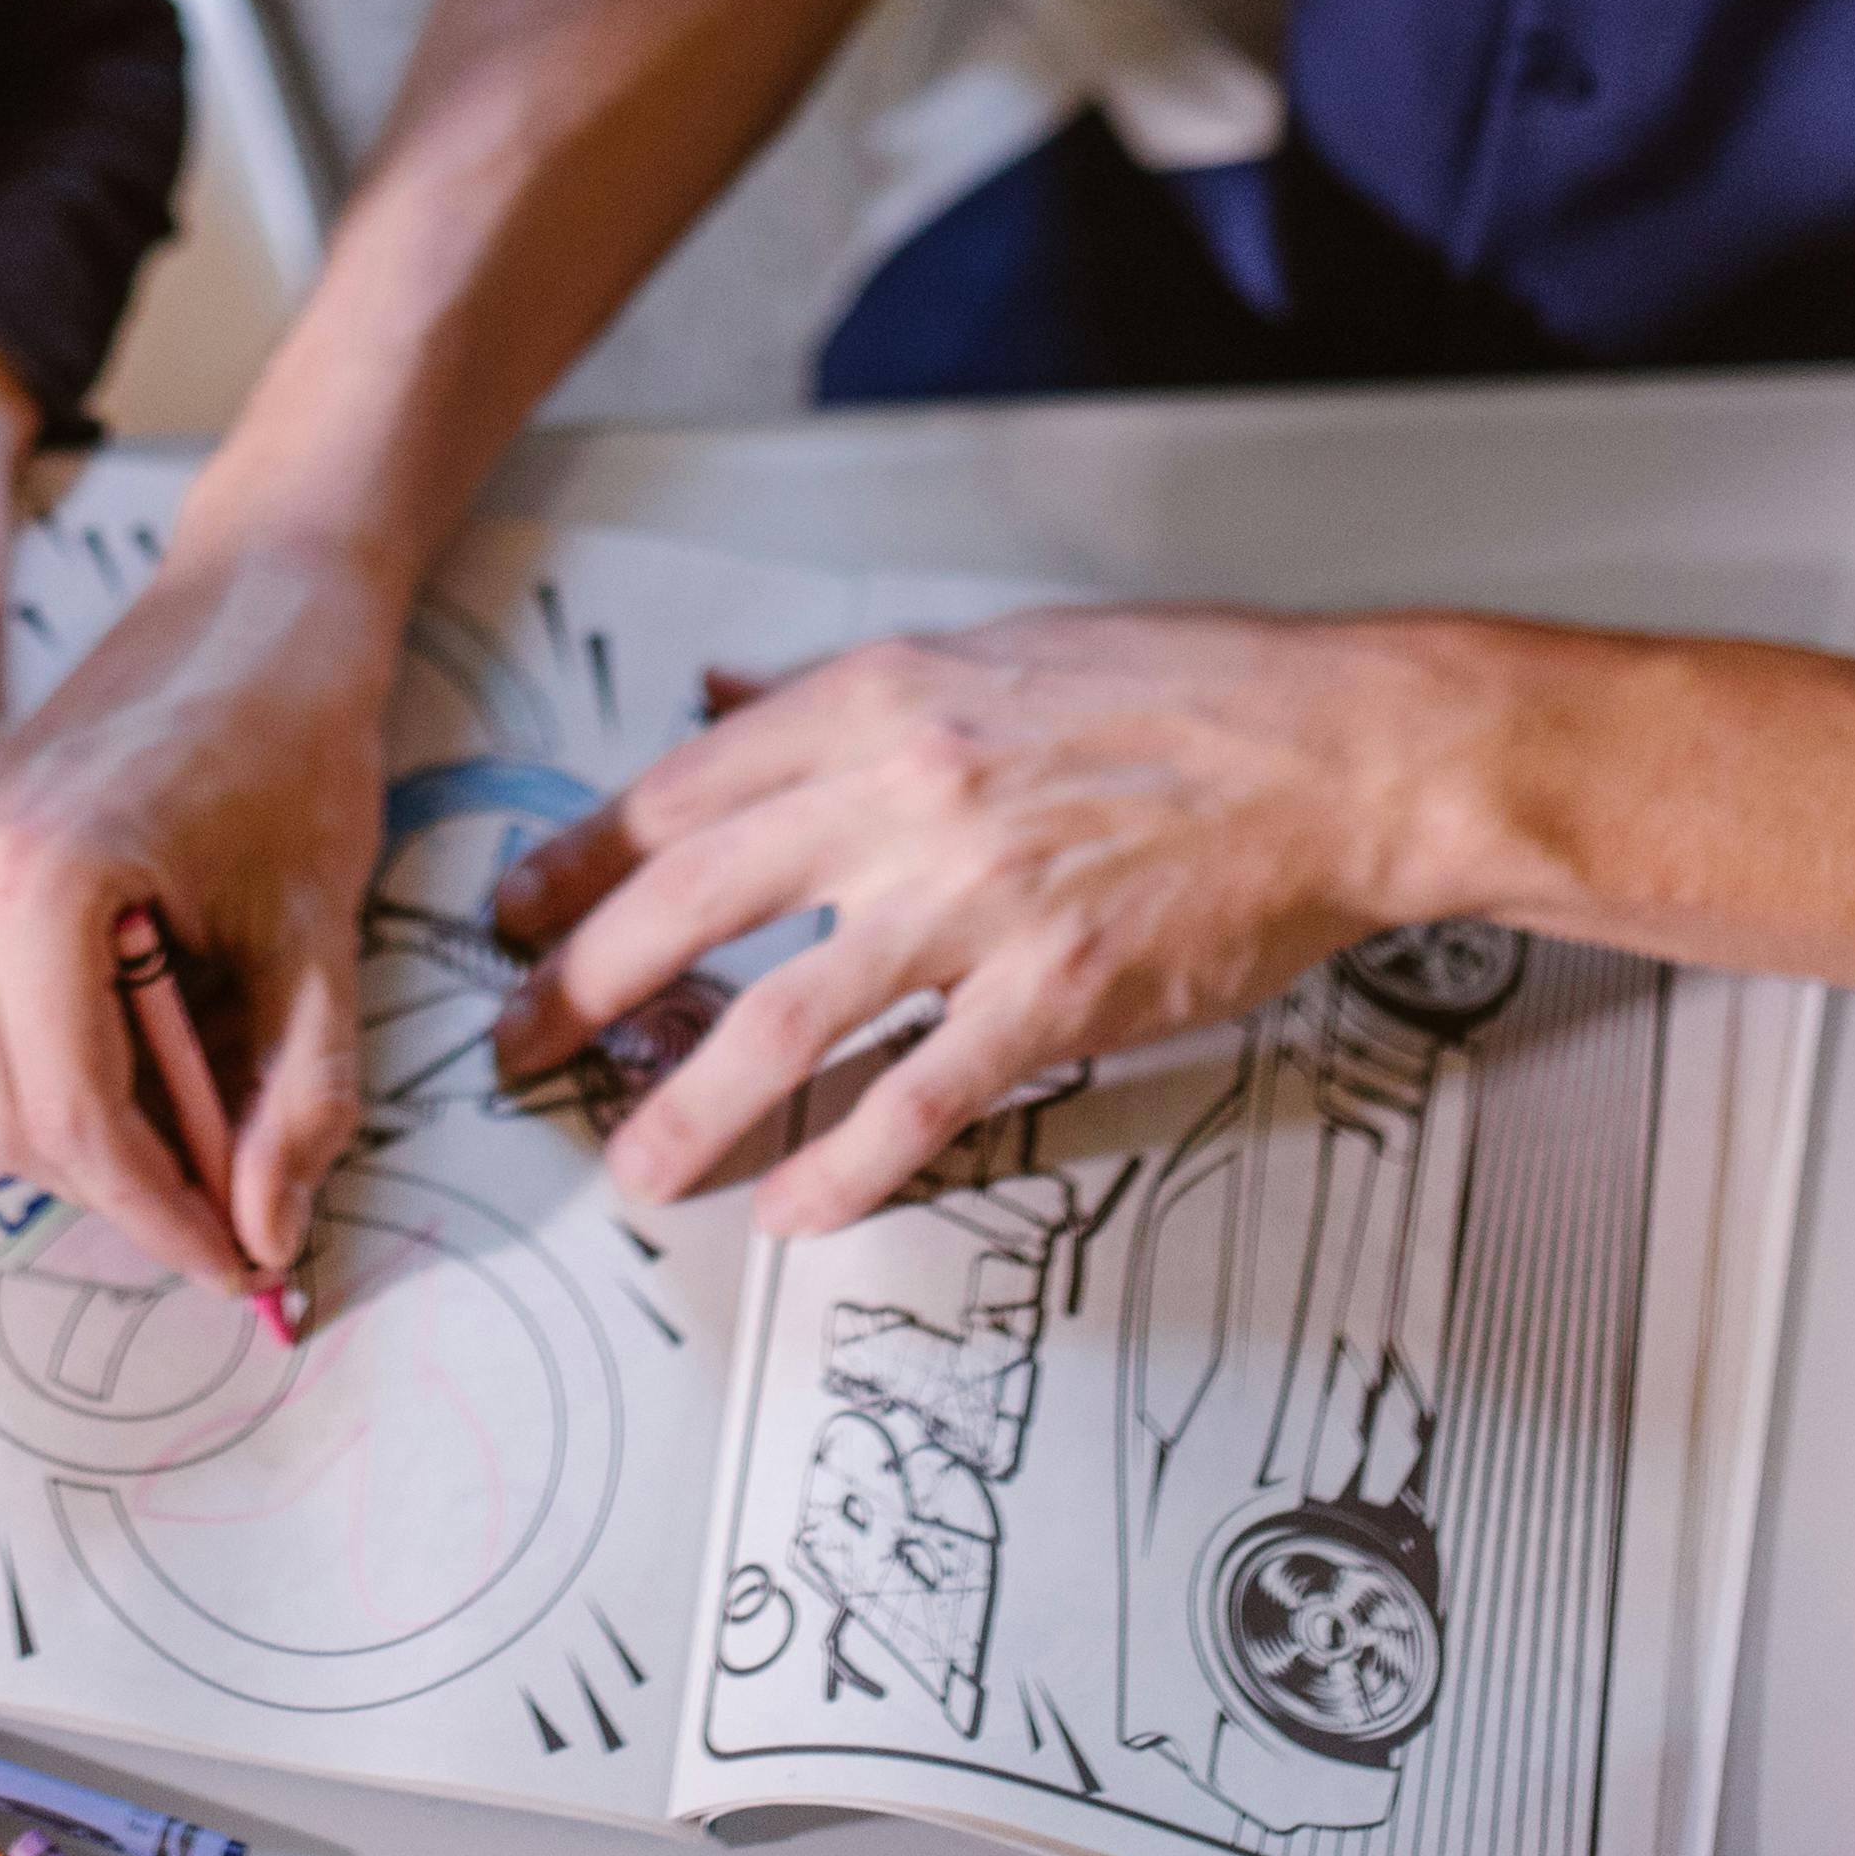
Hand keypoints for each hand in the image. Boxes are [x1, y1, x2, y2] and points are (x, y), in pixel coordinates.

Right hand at [0, 528, 402, 1293]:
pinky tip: (169, 1059)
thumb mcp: (320, 934)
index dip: (161, 1218)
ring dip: (96, 1136)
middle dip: (125, 1192)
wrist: (260, 600)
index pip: (75, 1119)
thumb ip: (299, 1095)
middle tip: (238, 1225)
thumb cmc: (299, 738)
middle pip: (12, 1118)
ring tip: (215, 1143)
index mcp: (41, 880)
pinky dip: (72, 1068)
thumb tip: (268, 1233)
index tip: (243, 1268)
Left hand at [483, 606, 1467, 1235]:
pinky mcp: (1058, 993)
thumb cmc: (1182, 691)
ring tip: (631, 1169)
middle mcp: (907, 794)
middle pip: (693, 903)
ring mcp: (979, 902)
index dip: (583, 862)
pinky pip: (922, 1097)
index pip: (683, 791)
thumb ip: (838, 689)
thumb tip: (721, 695)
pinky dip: (848, 1164)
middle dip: (581, 986)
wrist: (1335, 749)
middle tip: (519, 1046)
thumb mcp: (988, 648)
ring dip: (689, 1107)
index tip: (523, 911)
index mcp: (881, 701)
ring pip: (783, 1019)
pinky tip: (796, 1207)